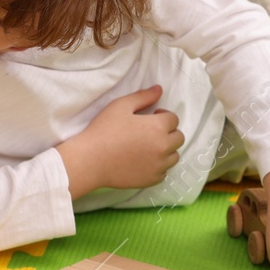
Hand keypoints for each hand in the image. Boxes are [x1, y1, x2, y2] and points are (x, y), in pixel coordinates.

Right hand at [57, 85, 183, 197]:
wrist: (90, 160)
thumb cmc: (104, 130)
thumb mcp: (121, 106)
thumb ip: (143, 97)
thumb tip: (159, 89)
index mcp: (158, 127)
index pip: (174, 119)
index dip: (163, 116)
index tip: (151, 117)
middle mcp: (163, 147)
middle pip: (179, 138)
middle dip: (169, 132)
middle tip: (151, 132)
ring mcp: (159, 165)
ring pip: (174, 156)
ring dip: (166, 150)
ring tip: (148, 147)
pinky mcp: (151, 180)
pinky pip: (164, 172)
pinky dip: (158, 166)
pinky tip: (143, 161)